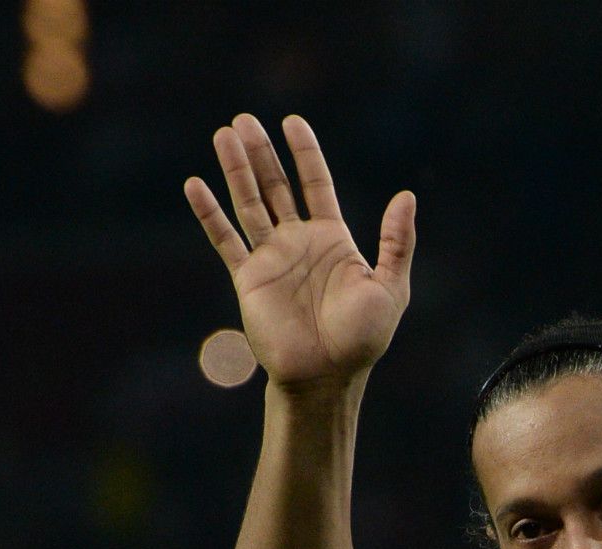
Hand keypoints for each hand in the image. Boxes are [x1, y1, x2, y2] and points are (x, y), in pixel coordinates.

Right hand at [184, 114, 414, 388]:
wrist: (327, 376)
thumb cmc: (363, 339)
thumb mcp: (391, 287)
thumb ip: (397, 242)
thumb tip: (407, 196)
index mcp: (333, 240)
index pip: (316, 184)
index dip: (305, 153)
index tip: (292, 122)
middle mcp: (299, 243)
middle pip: (277, 186)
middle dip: (262, 153)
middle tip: (244, 120)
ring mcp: (272, 259)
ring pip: (249, 203)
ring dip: (236, 170)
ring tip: (224, 135)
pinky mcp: (249, 278)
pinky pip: (225, 239)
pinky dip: (209, 213)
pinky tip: (194, 184)